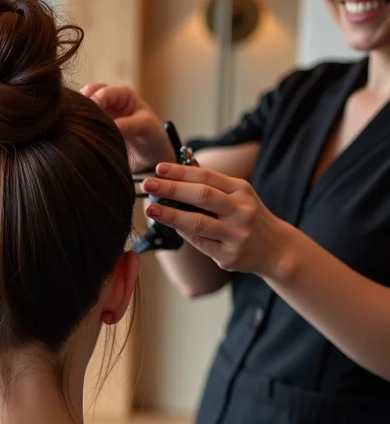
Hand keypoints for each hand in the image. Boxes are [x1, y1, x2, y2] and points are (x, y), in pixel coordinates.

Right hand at [81, 83, 175, 170]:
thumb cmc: (153, 137)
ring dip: (78, 116)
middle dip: (81, 105)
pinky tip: (76, 135)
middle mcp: (109, 101)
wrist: (152, 158)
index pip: (103, 92)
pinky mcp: (95, 129)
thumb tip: (108, 126)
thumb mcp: (145, 127)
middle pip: (88, 95)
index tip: (90, 114)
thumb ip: (127, 124)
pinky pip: (83, 124)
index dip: (94, 100)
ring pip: (83, 109)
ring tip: (75, 127)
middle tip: (77, 119)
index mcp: (122, 94)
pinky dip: (78, 127)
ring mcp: (101, 115)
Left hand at [142, 163, 295, 277]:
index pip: (206, 176)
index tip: (158, 168)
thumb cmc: (246, 217)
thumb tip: (171, 179)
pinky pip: (200, 243)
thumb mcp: (236, 196)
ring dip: (171, 215)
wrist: (275, 249)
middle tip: (147, 184)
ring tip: (151, 209)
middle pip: (201, 196)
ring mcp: (237, 234)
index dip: (181, 171)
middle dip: (172, 189)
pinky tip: (169, 227)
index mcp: (240, 189)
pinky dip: (183, 234)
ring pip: (198, 222)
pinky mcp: (229, 255)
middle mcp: (241, 209)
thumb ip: (210, 188)